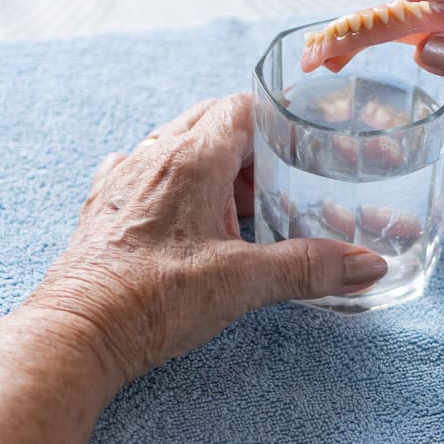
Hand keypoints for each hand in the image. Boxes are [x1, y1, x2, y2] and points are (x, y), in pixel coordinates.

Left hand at [23, 94, 387, 383]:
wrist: (75, 336)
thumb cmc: (149, 301)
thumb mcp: (243, 282)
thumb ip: (311, 267)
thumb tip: (367, 264)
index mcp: (192, 160)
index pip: (242, 107)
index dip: (280, 116)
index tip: (309, 134)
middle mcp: (154, 157)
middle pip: (214, 123)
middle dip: (257, 144)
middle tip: (289, 174)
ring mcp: (125, 180)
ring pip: (181, 147)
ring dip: (220, 164)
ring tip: (250, 201)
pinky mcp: (107, 207)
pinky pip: (149, 172)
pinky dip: (180, 183)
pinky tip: (192, 213)